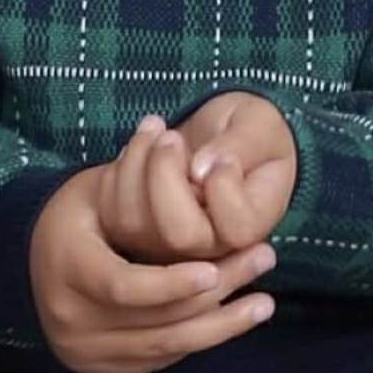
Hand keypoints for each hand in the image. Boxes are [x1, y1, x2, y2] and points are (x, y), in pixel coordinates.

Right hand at [29, 164, 277, 372]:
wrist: (33, 265)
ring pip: (165, 347)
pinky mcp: (105, 368)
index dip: (171, 283)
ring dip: (221, 326)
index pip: (124, 286)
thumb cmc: (74, 217)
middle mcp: (73, 321)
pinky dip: (200, 340)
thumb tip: (162, 127)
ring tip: (264, 303)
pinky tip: (235, 319)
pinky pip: (161, 358)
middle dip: (216, 294)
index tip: (213, 270)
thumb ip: (132, 170)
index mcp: (68, 270)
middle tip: (261, 260)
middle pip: (156, 320)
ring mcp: (88, 351)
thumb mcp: (92, 189)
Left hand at [96, 94, 297, 268]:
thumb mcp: (260, 124)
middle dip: (164, 173)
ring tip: (157, 126)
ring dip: (137, 162)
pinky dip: (119, 166)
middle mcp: (210, 247)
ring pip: (135, 221)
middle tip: (172, 136)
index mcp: (252, 225)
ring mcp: (169, 244)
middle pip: (178, 234)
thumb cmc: (249, 130)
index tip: (225, 154)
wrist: (218, 133)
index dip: (223, 186)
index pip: (235, 229)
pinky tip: (144, 140)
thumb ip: (241, 146)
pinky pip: (112, 208)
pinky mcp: (136, 231)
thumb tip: (199, 171)